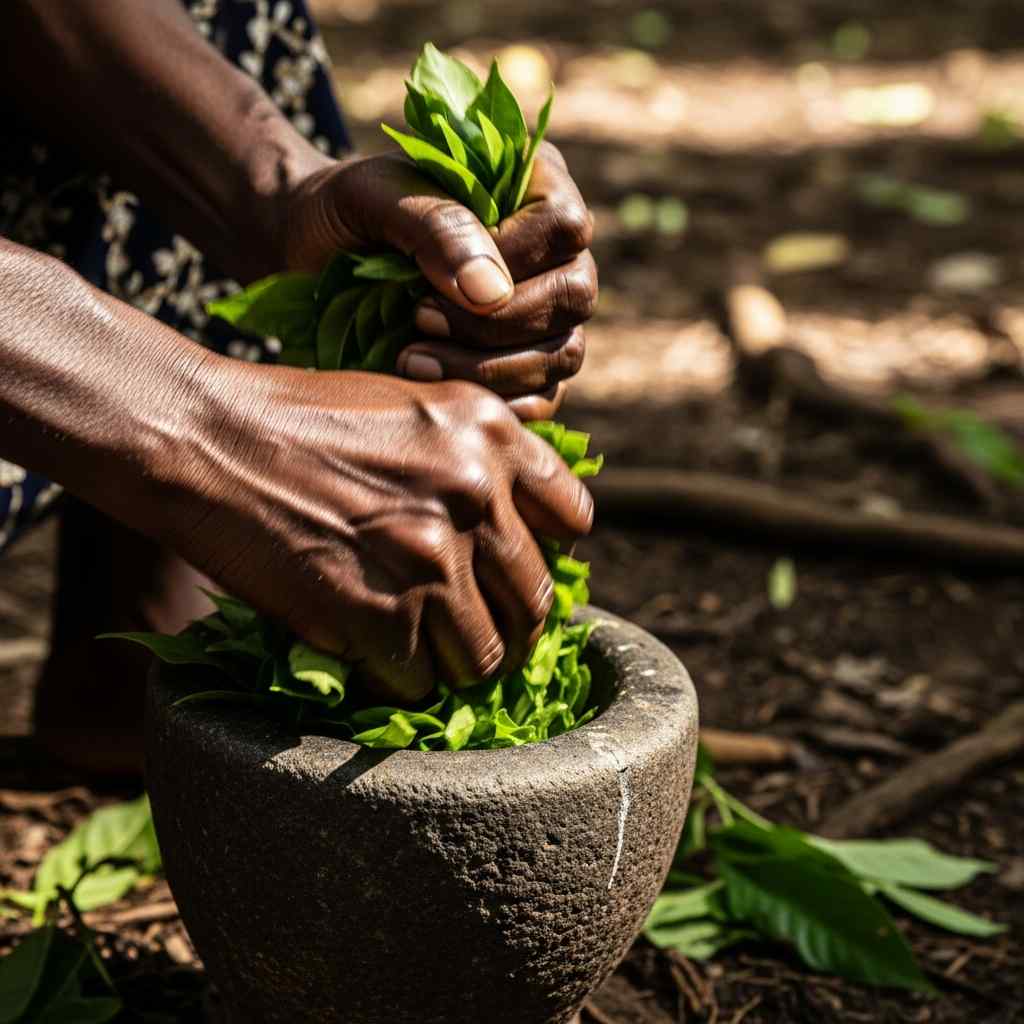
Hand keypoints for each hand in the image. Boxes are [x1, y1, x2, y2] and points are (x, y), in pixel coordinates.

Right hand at [152, 361, 593, 700]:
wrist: (209, 438)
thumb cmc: (301, 419)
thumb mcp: (414, 406)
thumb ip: (476, 457)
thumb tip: (513, 529)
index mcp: (492, 434)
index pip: (571, 521)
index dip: (543, 556)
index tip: (512, 575)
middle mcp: (478, 494)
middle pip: (535, 602)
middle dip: (508, 628)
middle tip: (475, 637)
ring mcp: (433, 560)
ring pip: (486, 657)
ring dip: (457, 666)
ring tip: (424, 656)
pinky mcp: (382, 618)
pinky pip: (420, 685)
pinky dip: (399, 682)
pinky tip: (371, 658)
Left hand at [283, 142, 595, 418]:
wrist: (310, 258)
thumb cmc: (343, 212)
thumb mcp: (372, 196)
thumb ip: (436, 226)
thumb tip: (493, 293)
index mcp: (531, 185)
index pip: (565, 225)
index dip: (512, 259)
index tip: (433, 275)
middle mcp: (552, 251)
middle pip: (575, 295)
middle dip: (494, 323)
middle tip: (418, 319)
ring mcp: (545, 313)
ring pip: (563, 353)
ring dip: (489, 369)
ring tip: (411, 359)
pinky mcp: (527, 366)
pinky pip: (543, 399)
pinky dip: (495, 403)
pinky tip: (436, 390)